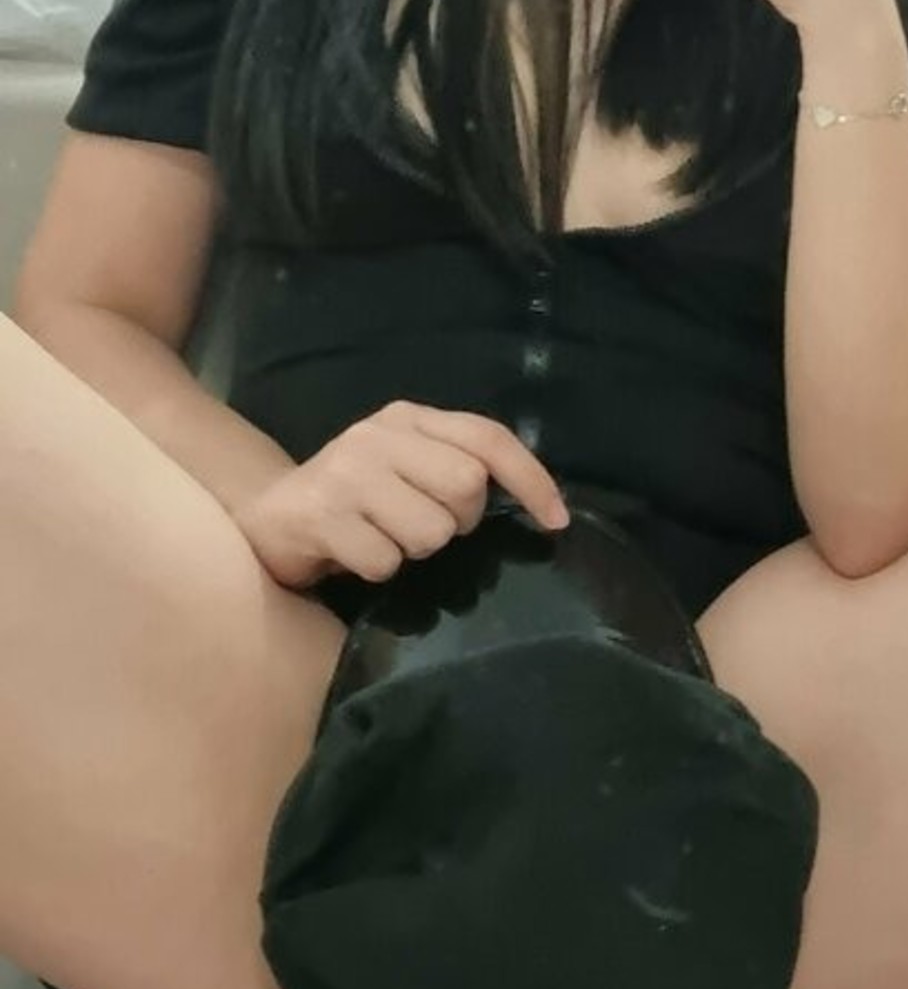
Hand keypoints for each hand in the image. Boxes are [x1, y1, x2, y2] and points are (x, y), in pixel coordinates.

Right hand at [237, 401, 569, 589]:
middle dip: (456, 522)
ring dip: (414, 550)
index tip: (557, 522)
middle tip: (423, 526)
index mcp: (407, 417)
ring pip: (430, 531)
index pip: (488, 437)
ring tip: (382, 538)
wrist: (269, 518)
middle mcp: (377, 434)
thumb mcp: (406, 468)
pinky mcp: (321, 515)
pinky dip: (379, 571)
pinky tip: (354, 554)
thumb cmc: (355, 499)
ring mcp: (347, 472)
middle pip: (465, 487)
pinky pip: (386, 562)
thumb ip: (456, 468)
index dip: (531, 479)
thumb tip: (536, 505)